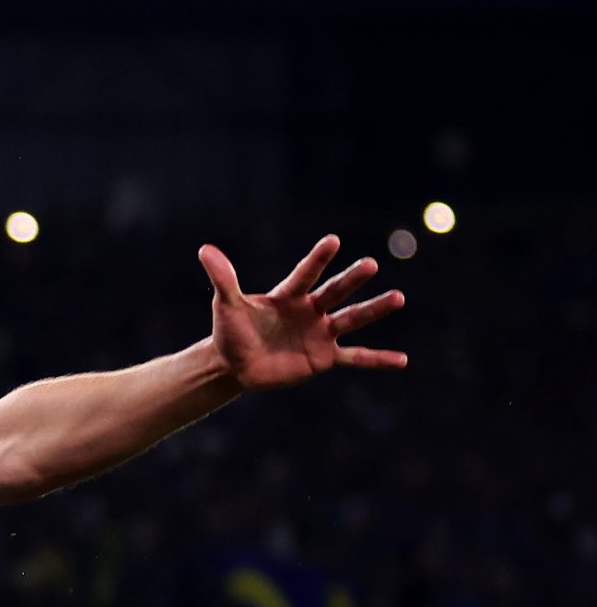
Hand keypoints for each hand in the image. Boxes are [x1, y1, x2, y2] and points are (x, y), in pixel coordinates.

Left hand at [199, 235, 406, 391]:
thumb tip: (204, 250)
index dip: (317, 259)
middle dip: (351, 280)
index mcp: (289, 295)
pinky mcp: (324, 357)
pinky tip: (401, 361)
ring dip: (374, 310)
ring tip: (398, 298)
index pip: (305, 274)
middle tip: (371, 265)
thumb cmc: (232, 331)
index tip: (333, 241)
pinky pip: (355, 357)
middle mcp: (310, 310)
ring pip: (351, 319)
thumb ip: (223, 279)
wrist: (235, 365)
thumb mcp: (225, 306)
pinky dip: (377, 360)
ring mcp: (320, 333)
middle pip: (334, 292)